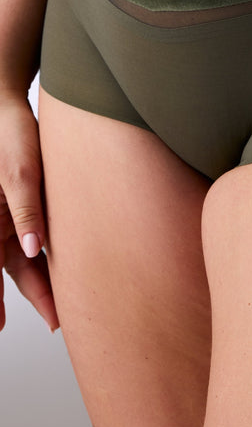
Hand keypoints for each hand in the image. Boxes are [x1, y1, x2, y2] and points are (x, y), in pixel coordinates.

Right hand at [0, 93, 58, 332]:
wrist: (15, 107)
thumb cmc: (10, 134)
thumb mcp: (20, 173)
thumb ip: (26, 212)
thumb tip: (34, 248)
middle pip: (12, 268)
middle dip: (33, 295)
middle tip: (56, 320)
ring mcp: (10, 216)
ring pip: (26, 258)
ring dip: (43, 280)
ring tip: (65, 305)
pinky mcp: (25, 207)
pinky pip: (35, 239)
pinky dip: (48, 257)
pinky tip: (66, 271)